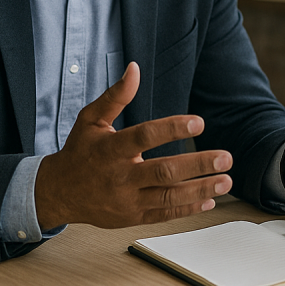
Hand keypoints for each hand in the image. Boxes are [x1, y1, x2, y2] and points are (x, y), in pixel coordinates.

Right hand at [34, 62, 232, 229]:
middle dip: (197, 164)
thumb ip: (115, 96)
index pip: (145, 137)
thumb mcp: (90, 120)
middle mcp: (120, 176)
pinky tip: (210, 201)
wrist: (58, 193)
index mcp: (110, 150)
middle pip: (163, 171)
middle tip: (225, 157)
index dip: (172, 129)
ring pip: (168, 197)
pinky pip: (164, 214)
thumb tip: (134, 69)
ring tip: (226, 181)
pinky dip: (188, 209)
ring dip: (201, 189)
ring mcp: (127, 200)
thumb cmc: (79, 152)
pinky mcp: (132, 216)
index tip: (199, 123)